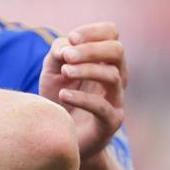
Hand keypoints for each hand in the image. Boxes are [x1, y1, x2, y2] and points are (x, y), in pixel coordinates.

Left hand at [39, 22, 126, 159]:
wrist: (60, 137)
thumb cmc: (59, 99)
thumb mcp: (53, 71)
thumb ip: (58, 53)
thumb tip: (66, 47)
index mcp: (104, 60)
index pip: (111, 33)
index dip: (93, 31)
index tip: (71, 39)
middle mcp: (115, 76)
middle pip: (117, 51)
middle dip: (90, 49)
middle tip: (66, 56)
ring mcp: (116, 99)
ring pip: (112, 76)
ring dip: (86, 70)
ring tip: (64, 72)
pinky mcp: (111, 122)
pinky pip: (103, 107)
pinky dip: (82, 98)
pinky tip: (63, 95)